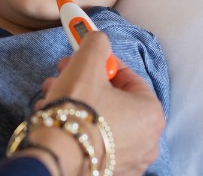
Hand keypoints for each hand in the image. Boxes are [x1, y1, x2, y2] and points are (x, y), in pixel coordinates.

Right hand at [37, 32, 164, 175]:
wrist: (56, 157)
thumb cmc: (76, 111)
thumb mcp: (87, 63)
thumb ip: (97, 43)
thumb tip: (98, 38)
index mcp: (151, 113)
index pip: (127, 77)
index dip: (100, 64)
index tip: (81, 59)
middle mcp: (148, 140)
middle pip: (113, 100)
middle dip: (83, 84)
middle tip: (61, 76)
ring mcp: (131, 160)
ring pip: (102, 121)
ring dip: (77, 105)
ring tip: (51, 98)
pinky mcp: (111, 172)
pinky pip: (96, 143)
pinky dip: (79, 130)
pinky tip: (57, 121)